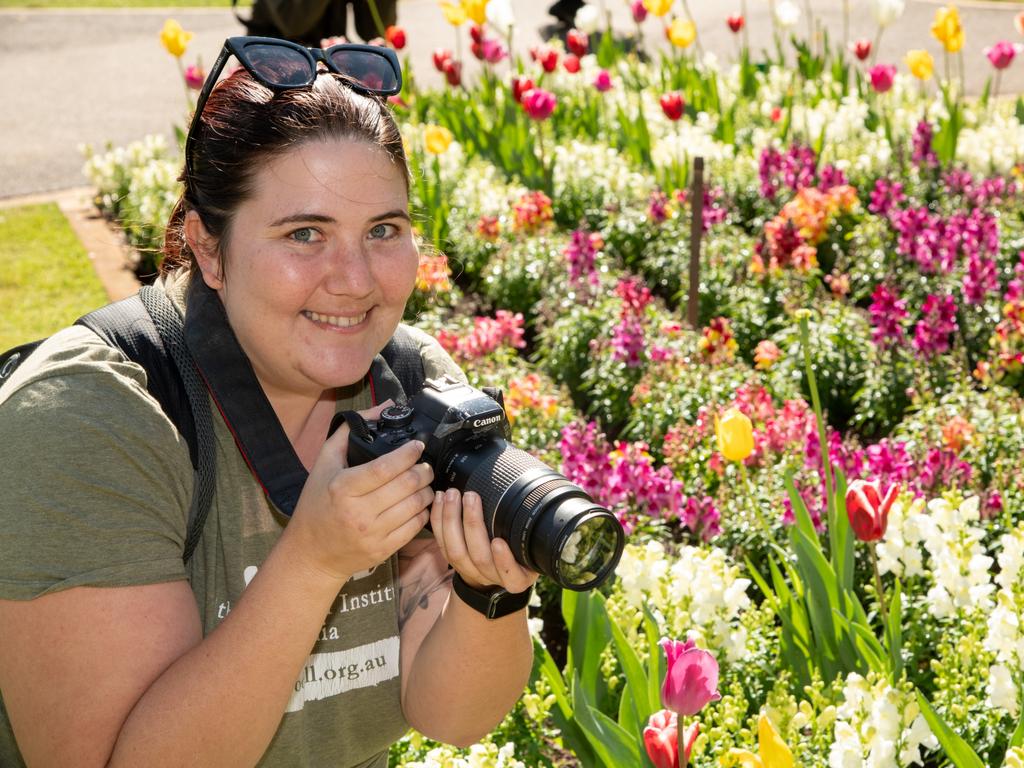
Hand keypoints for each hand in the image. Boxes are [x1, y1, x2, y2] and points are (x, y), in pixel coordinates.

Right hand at [290, 402, 434, 581]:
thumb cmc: (317, 504)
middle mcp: (359, 512)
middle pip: (407, 485)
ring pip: (416, 505)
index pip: (385, 467)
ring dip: (428, 490)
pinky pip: (415, 526)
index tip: (418, 446)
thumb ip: (350, 432)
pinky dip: (424, 511)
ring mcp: (372, 533)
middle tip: (425, 464)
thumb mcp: (325, 464)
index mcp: (343, 487)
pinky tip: (420, 503)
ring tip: (425, 482)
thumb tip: (383, 408)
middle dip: (424, 470)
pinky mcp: (383, 549)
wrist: (311, 553)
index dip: (408, 453)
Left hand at [429, 489, 537, 593]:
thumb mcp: (535, 547)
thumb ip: (537, 529)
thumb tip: (545, 490)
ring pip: (456, 552)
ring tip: (452, 494)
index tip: (500, 542)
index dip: (504, 562)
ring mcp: (470, 571)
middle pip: (478, 557)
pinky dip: (438, 522)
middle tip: (470, 496)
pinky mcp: (452, 562)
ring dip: (451, 520)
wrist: (500, 572)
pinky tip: (439, 501)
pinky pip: (441, 545)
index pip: (511, 574)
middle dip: (472, 525)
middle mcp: (492, 577)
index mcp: (517, 577)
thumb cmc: (523, 550)